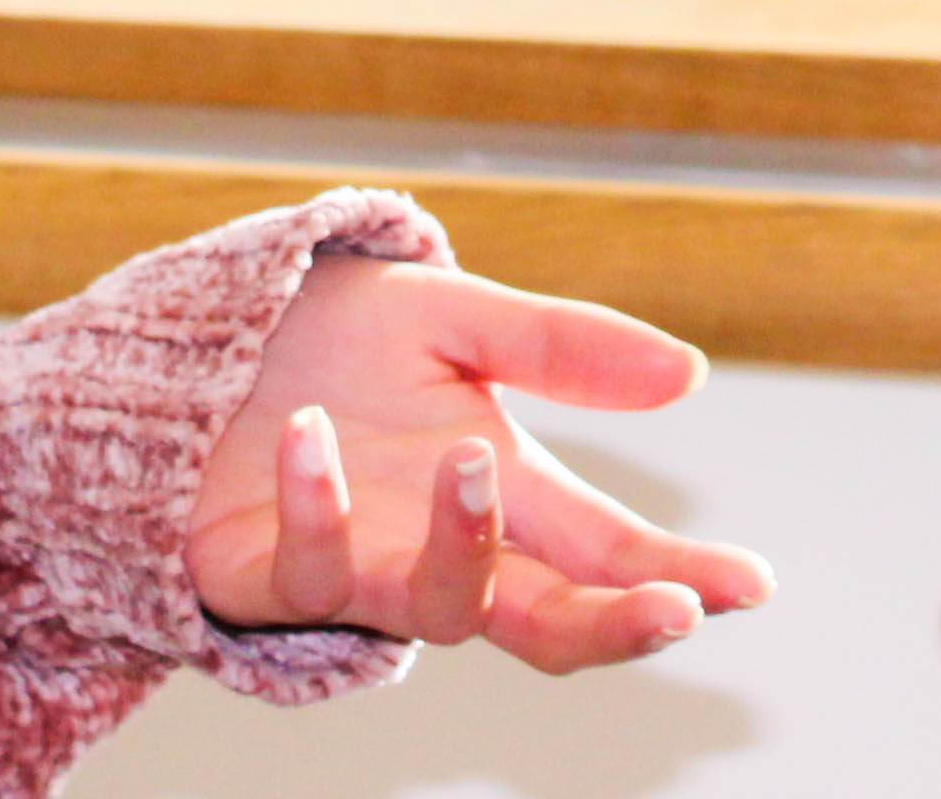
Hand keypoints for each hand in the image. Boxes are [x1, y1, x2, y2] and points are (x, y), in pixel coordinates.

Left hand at [183, 255, 778, 671]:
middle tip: (672, 608)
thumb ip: (560, 346)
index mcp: (501, 483)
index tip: (752, 583)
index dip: (681, 570)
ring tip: (467, 458)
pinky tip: (308, 439)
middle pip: (549, 619)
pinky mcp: (271, 575)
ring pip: (443, 610)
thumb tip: (689, 374)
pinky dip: (316, 504)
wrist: (187, 342)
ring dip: (465, 545)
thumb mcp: (450, 316)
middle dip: (616, 624)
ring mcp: (364, 569)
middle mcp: (442, 544)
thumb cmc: (324, 338)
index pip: (609, 546)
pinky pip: (310, 568)